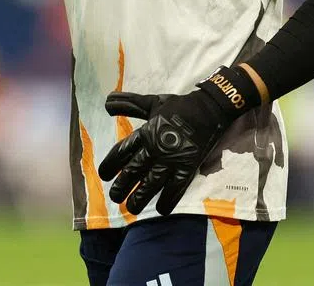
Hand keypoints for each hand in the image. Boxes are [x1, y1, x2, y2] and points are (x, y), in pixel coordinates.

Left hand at [97, 66, 258, 214]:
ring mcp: (172, 159)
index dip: (110, 165)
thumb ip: (129, 104)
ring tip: (131, 208)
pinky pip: (176, 188)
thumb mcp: (152, 102)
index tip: (103, 176)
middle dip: (121, 187)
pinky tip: (161, 210)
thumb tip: (106, 104)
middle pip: (133, 172)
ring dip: (139, 198)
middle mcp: (155, 148)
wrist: (210, 108)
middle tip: (115, 197)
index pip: (121, 152)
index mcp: (145, 132)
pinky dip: (168, 200)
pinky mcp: (188, 167)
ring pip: (151, 184)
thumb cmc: (179, 106)